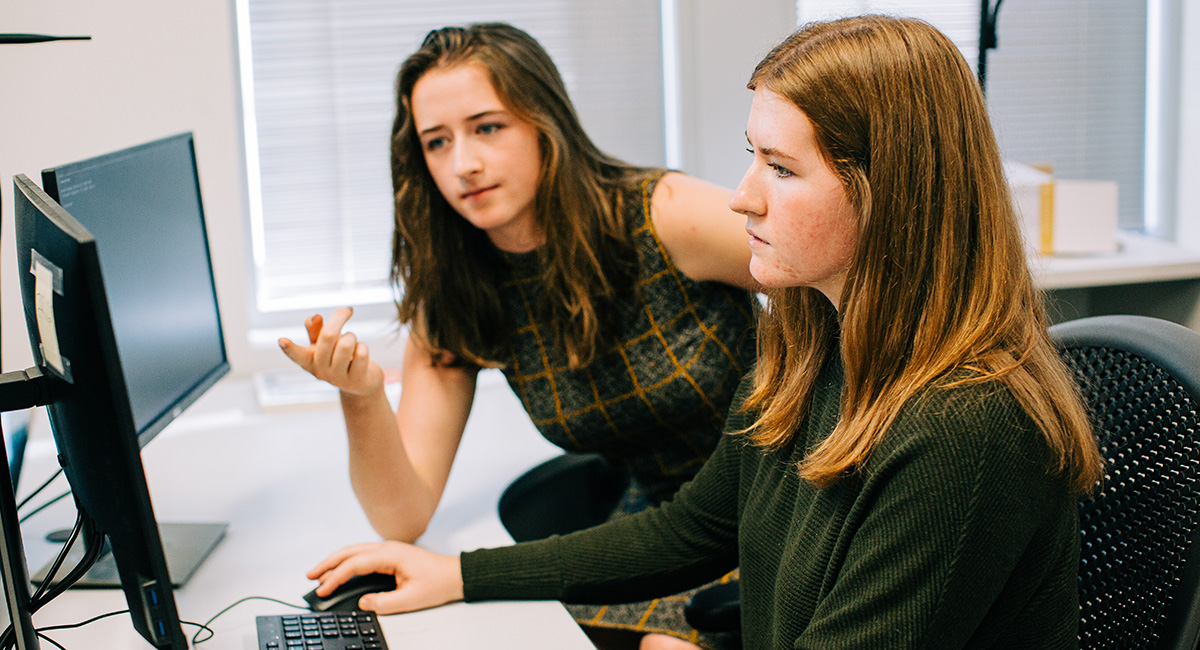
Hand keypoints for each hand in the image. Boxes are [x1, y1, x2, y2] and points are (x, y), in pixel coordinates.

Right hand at [278, 307, 384, 395]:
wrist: (361, 383)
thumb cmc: (339, 358)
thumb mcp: (325, 345)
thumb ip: (317, 331)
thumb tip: (314, 317)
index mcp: (309, 361)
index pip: (298, 355)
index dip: (290, 348)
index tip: (281, 341)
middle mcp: (321, 371)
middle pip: (328, 336)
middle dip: (339, 318)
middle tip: (347, 310)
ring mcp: (339, 378)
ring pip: (346, 343)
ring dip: (352, 336)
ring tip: (352, 342)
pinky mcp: (357, 380)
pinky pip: (361, 352)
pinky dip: (363, 346)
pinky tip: (360, 354)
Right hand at [307, 541, 463, 613]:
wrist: (454, 575)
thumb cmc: (437, 583)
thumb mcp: (410, 599)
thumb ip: (384, 602)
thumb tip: (363, 602)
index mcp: (390, 555)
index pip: (354, 564)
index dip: (335, 577)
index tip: (322, 589)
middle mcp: (386, 548)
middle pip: (349, 552)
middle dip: (327, 564)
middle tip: (309, 576)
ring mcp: (387, 550)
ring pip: (354, 551)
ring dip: (335, 561)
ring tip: (318, 574)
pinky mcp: (389, 555)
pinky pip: (362, 555)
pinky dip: (346, 561)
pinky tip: (339, 570)